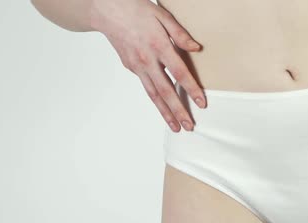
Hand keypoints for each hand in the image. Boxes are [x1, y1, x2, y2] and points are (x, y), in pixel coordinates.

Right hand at [90, 0, 205, 131]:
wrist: (107, 10)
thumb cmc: (135, 9)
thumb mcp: (162, 15)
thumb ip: (180, 34)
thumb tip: (196, 48)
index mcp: (158, 45)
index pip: (179, 73)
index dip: (191, 89)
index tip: (201, 103)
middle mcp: (147, 60)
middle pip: (165, 91)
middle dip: (178, 110)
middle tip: (189, 125)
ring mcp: (137, 66)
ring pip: (153, 94)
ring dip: (165, 113)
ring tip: (176, 126)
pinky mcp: (131, 67)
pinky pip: (146, 86)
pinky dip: (156, 100)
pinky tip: (164, 108)